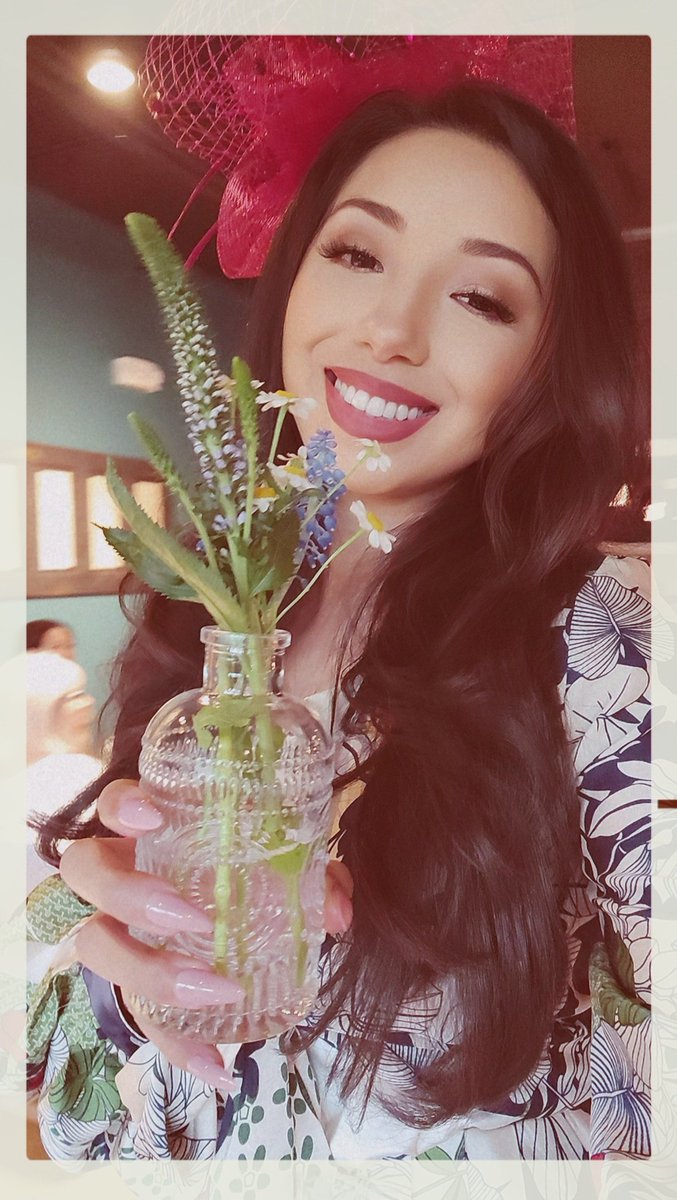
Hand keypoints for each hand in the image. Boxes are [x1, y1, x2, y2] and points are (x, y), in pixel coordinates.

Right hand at [59, 779, 352, 1088]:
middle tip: (191, 918)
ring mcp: (118, 927)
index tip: (152, 817)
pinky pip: (143, 1017)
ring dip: (149, 972)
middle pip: (87, 873)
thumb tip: (336, 911)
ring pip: (95, 944)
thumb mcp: (283, 858)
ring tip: (213, 990)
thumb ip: (311, 871)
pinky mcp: (135, 983)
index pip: (113, 804)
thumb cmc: (249, 865)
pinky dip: (179, 1046)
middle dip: (130, 896)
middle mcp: (120, 874)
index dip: (121, 806)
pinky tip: (218, 1068)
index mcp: (150, 830)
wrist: (238, 905)